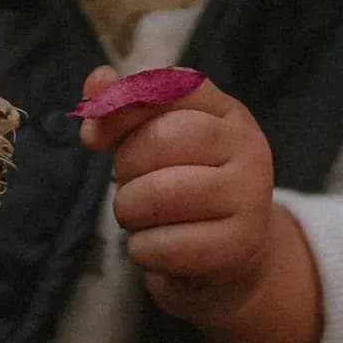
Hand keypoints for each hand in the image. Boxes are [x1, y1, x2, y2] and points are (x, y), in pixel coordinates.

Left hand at [77, 65, 321, 342]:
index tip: (94, 137)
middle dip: (125, 167)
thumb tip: (98, 82)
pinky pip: (163, 245)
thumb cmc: (186, 191)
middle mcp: (248, 149)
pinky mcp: (236, 247)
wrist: (230, 260)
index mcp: (228, 114)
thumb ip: (125, 110)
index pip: (172, 88)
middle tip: (129, 186)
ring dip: (129, 211)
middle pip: (162, 139)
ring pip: (159, 194)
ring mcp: (248, 199)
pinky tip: (153, 247)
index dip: (122, 107)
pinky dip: (142, 250)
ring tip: (140, 217)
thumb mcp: (159, 144)